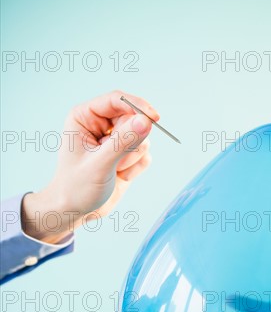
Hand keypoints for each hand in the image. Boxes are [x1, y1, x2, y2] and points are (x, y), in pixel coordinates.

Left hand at [21, 90, 159, 243]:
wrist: (75, 211)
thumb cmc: (76, 188)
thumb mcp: (99, 164)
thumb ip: (123, 141)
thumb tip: (146, 122)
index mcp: (85, 117)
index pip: (117, 100)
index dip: (137, 106)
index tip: (154, 119)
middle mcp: (100, 125)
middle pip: (134, 119)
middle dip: (131, 143)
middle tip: (116, 161)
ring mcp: (115, 140)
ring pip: (143, 138)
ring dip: (132, 158)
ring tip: (114, 170)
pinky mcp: (126, 155)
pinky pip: (145, 154)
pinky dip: (136, 168)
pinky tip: (120, 176)